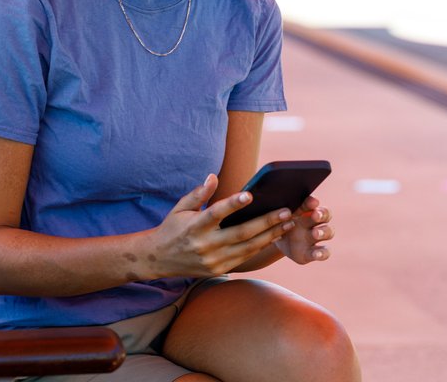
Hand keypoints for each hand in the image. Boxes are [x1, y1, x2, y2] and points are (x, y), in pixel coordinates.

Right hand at [147, 174, 294, 278]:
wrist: (158, 259)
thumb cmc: (173, 228)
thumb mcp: (180, 208)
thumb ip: (198, 193)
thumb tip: (213, 176)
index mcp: (194, 226)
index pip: (216, 213)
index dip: (233, 204)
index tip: (250, 195)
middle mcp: (205, 245)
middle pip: (240, 233)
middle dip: (265, 222)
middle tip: (286, 211)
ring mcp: (213, 260)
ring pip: (247, 248)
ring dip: (270, 235)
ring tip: (288, 224)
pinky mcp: (219, 269)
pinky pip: (244, 258)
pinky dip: (261, 247)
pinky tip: (275, 236)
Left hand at [273, 196, 334, 264]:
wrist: (275, 242)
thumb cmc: (279, 224)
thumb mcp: (279, 217)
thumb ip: (281, 212)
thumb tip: (276, 205)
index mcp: (305, 210)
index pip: (314, 204)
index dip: (313, 202)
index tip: (311, 202)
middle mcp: (314, 222)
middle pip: (326, 216)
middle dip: (322, 215)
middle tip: (315, 215)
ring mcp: (315, 238)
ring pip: (328, 232)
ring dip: (323, 232)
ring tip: (316, 233)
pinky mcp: (312, 253)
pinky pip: (324, 252)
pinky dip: (322, 253)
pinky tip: (317, 254)